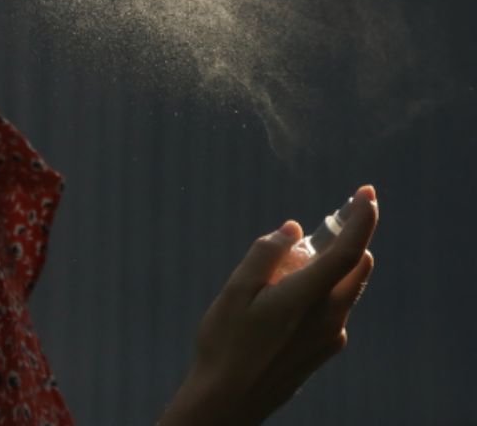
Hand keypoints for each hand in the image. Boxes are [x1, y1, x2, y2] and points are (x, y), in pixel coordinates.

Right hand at [159, 185, 377, 425]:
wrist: (229, 400)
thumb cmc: (225, 342)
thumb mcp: (236, 289)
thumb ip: (267, 254)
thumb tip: (293, 229)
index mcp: (306, 297)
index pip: (348, 251)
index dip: (360, 219)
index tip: (367, 193)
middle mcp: (328, 317)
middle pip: (355, 267)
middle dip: (346, 238)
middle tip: (320, 223)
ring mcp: (329, 336)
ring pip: (346, 287)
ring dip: (333, 264)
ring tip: (292, 262)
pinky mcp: (323, 350)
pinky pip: (334, 307)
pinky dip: (322, 288)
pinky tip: (286, 295)